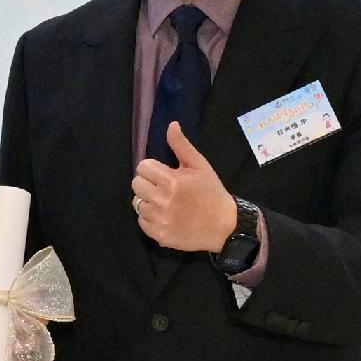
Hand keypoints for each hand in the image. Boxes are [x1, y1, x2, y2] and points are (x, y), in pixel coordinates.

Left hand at [130, 124, 238, 255]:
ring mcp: (160, 220)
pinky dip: (150, 218)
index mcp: (172, 181)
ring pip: (137, 204)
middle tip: (162, 187)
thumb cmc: (212, 192)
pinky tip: (164, 215)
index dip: (152, 168)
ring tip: (164, 202)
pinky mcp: (160, 235)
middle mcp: (163, 201)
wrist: (224, 226)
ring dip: (147, 201)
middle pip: (136, 185)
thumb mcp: (200, 166)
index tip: (163, 173)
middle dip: (147, 182)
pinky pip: (142, 222)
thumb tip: (171, 125)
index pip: (143, 167)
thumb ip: (182, 145)